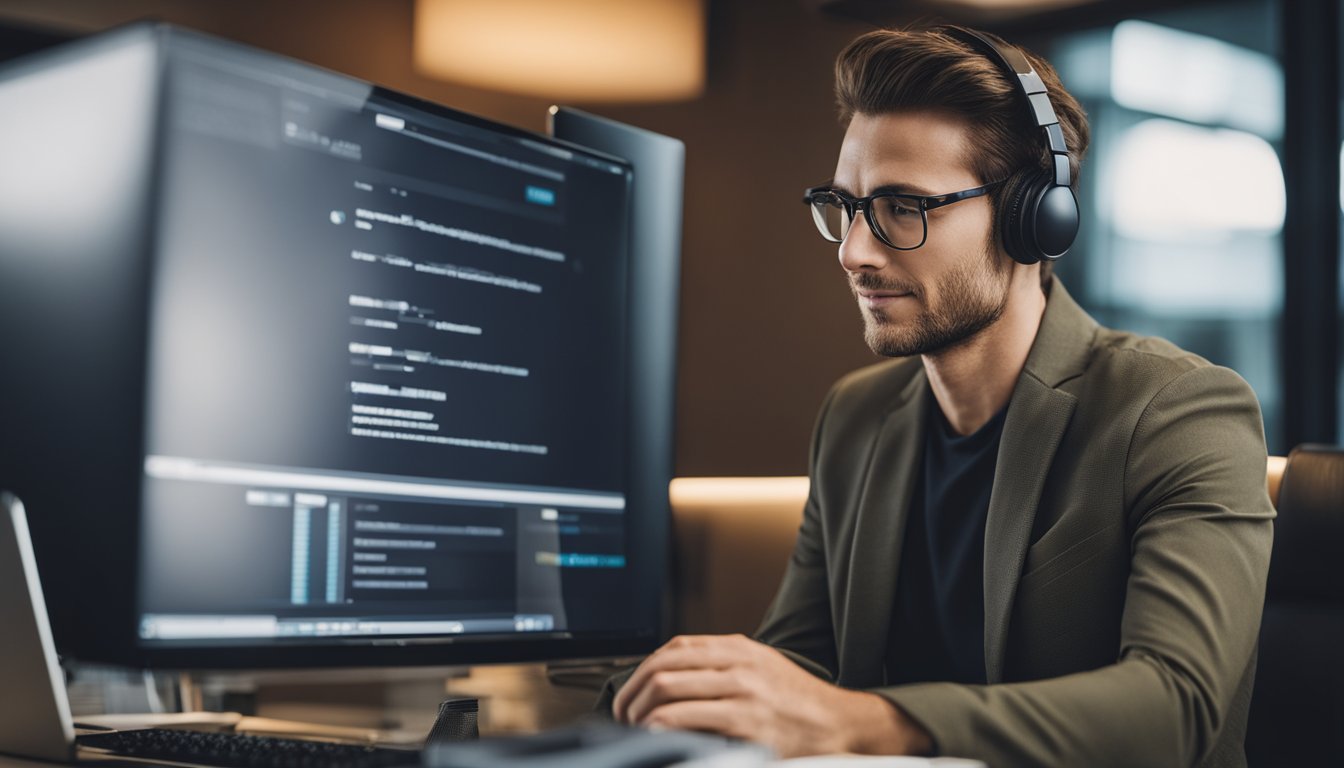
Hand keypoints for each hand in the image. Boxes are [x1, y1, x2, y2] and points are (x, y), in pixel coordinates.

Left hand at [611, 634, 930, 757]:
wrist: (840, 724)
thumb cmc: (797, 700)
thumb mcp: (760, 666)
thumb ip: (721, 664)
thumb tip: (671, 674)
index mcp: (739, 647)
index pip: (674, 647)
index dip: (643, 670)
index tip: (632, 691)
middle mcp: (738, 664)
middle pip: (663, 668)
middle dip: (633, 694)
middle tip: (625, 715)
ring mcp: (742, 693)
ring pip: (668, 690)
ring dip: (641, 714)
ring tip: (638, 730)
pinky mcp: (746, 725)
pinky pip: (687, 722)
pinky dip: (663, 729)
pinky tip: (659, 739)